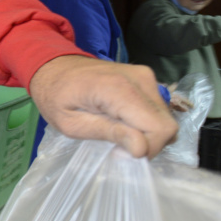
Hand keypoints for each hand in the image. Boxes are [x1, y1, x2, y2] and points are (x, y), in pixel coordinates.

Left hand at [28, 55, 177, 158]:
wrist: (55, 67)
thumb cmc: (55, 97)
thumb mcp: (71, 123)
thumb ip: (108, 133)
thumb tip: (141, 149)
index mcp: (119, 89)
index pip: (159, 128)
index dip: (147, 147)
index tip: (120, 152)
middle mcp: (140, 79)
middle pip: (166, 124)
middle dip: (147, 143)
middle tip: (118, 145)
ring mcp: (146, 76)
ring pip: (164, 118)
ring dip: (146, 133)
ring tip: (117, 131)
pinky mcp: (146, 78)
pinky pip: (157, 109)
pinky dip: (145, 122)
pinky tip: (122, 121)